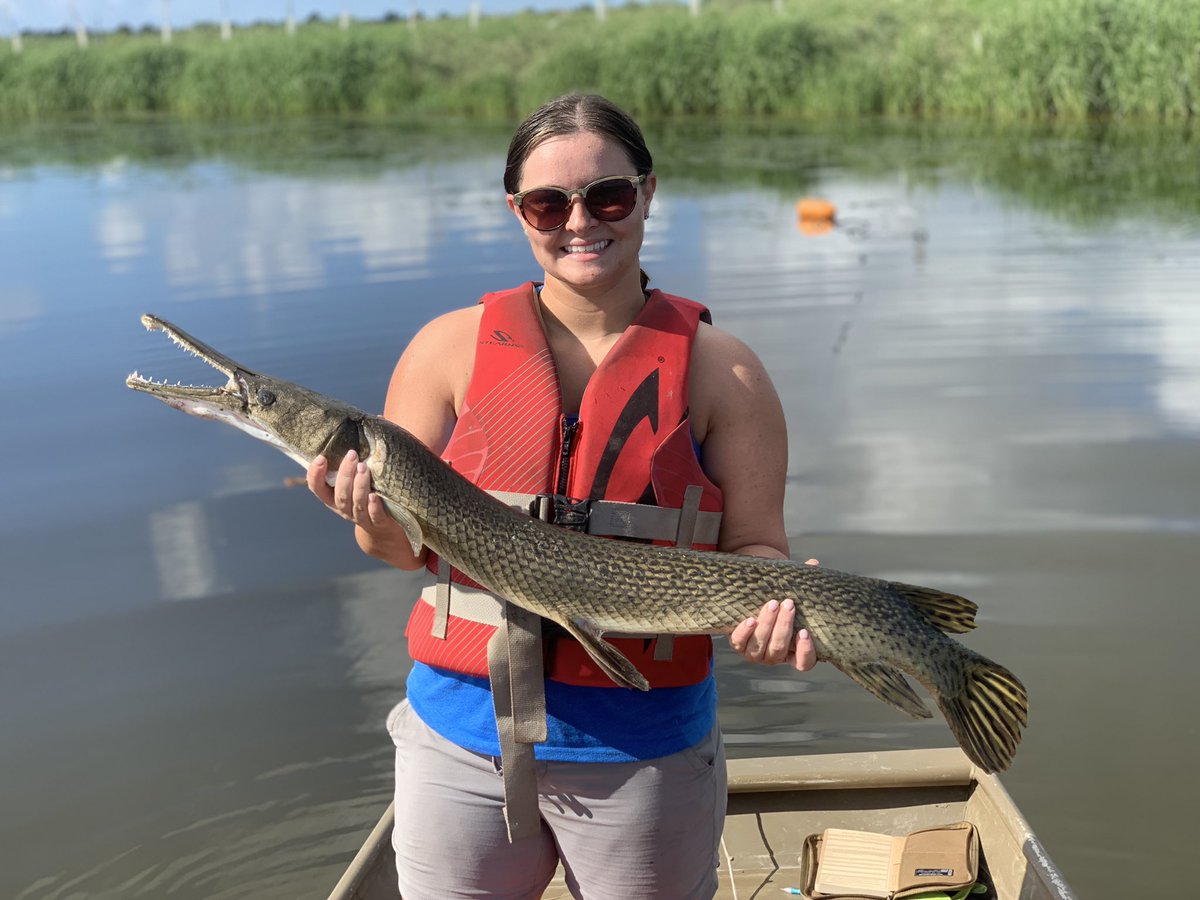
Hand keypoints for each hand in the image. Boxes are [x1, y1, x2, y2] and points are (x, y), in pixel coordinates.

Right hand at [307, 451, 425, 567]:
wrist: (387, 531)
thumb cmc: (372, 496)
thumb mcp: (361, 478)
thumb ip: (364, 453)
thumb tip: (379, 419)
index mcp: (335, 498)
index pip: (317, 488)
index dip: (315, 475)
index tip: (321, 457)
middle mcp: (344, 509)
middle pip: (339, 494)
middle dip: (344, 474)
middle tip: (352, 455)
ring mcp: (361, 518)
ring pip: (355, 503)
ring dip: (359, 485)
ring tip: (364, 467)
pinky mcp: (380, 524)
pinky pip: (374, 516)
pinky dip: (373, 506)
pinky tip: (374, 496)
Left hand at [728, 559, 819, 671]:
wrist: (751, 600)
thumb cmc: (779, 600)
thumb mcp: (791, 593)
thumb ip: (804, 583)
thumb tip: (814, 563)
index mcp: (793, 652)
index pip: (803, 662)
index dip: (805, 651)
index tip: (805, 631)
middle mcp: (774, 656)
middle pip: (779, 648)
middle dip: (784, 626)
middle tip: (788, 604)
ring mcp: (755, 653)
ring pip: (760, 645)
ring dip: (767, 625)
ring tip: (772, 604)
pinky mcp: (738, 645)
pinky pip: (739, 642)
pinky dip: (744, 632)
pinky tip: (750, 620)